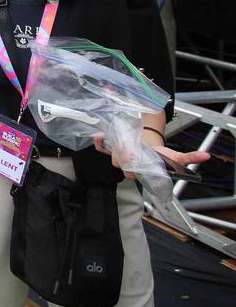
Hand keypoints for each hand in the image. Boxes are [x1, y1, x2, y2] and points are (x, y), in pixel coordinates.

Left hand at [93, 134, 210, 179]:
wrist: (149, 147)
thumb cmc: (158, 154)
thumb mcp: (174, 156)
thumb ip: (189, 157)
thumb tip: (206, 156)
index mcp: (141, 169)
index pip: (132, 172)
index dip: (131, 163)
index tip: (132, 153)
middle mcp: (128, 165)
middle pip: (120, 164)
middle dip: (123, 154)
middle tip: (127, 145)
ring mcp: (118, 158)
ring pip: (112, 156)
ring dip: (114, 146)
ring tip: (121, 137)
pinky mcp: (110, 149)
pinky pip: (100, 147)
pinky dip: (99, 141)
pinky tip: (99, 135)